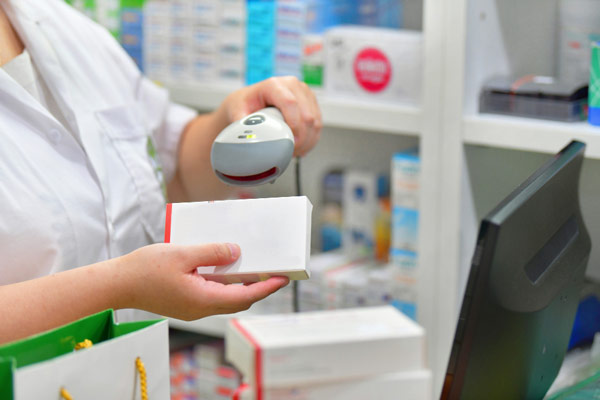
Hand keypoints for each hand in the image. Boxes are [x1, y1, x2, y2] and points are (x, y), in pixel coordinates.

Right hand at [112, 242, 288, 319]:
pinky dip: (226, 283)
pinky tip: (227, 267)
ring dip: (242, 284)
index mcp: (203, 299)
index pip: (244, 296)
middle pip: (238, 299)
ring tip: (256, 267)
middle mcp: (201, 308)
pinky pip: (213, 293)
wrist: (116, 284)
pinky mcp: (186, 302)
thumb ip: (212, 252)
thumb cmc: (145, 269)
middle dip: (259, 286)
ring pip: (226, 297)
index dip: (266, 287)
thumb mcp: (182, 254)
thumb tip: (235, 251)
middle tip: (275, 271)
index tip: (283, 277)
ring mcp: (193, 307)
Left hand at [220, 76, 321, 156]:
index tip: (289, 142)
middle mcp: (292, 85)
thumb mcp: (237, 112)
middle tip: (290, 153)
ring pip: (315, 122)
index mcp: (274, 84)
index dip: (293, 124)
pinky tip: (302, 148)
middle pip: (307, 115)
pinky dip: (311, 140)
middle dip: (301, 139)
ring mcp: (304, 93)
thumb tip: (249, 138)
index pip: (290, 103)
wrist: (249, 101)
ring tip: (294, 152)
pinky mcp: (311, 103)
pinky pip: (318, 125)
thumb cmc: (244, 105)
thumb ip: (242, 124)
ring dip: (307, 141)